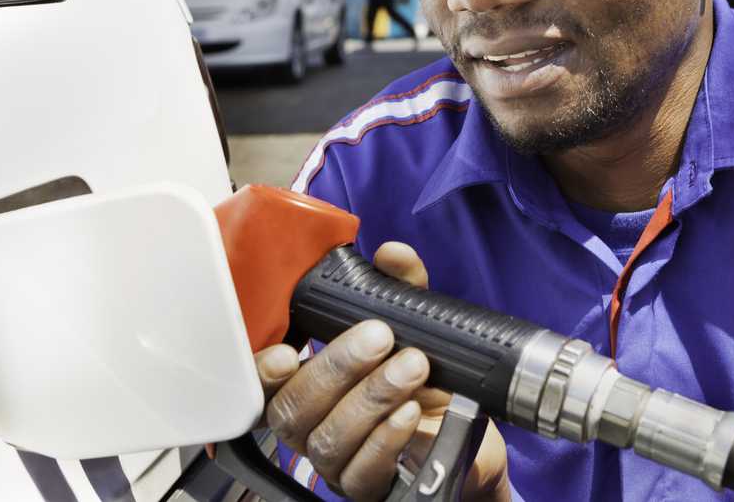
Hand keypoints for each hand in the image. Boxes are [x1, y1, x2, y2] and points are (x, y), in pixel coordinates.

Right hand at [253, 242, 510, 500]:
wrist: (469, 434)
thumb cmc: (424, 378)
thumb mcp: (414, 325)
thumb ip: (401, 289)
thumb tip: (392, 255)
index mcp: (308, 385)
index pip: (264, 383)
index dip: (265, 371)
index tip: (289, 349)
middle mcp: (312, 426)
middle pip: (294, 409)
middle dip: (336, 368)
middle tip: (379, 337)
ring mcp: (336, 462)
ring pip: (328, 438)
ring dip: (371, 397)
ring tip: (411, 367)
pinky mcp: (369, 488)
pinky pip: (363, 470)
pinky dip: (387, 437)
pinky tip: (412, 411)